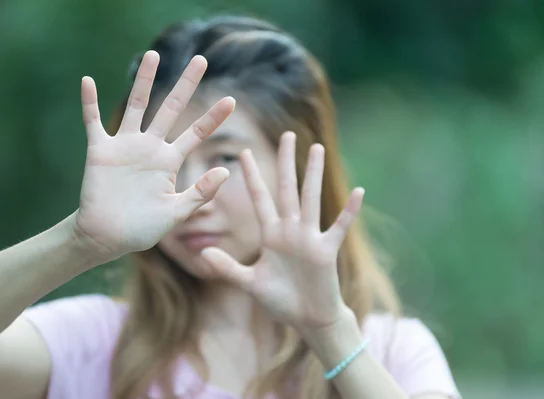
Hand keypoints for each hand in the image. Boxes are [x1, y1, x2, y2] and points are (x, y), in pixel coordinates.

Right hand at [73, 51, 234, 262]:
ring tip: (153, 54)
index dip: (213, 117)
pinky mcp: (100, 151)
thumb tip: (225, 171)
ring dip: (143, 81)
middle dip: (186, 85)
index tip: (232, 100)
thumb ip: (200, 193)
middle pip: (170, 108)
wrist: (106, 238)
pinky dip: (89, 102)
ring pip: (137, 106)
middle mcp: (149, 148)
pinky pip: (93, 122)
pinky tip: (88, 81)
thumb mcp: (176, 214)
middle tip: (201, 60)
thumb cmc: (141, 229)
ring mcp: (124, 146)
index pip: (197, 133)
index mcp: (169, 161)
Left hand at [201, 132, 363, 329]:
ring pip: (310, 199)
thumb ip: (228, 268)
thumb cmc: (280, 300)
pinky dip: (348, 212)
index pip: (260, 199)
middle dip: (286, 163)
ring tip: (317, 148)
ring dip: (313, 175)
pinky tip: (359, 191)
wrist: (307, 319)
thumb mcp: (250, 283)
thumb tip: (204, 253)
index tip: (243, 153)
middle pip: (287, 189)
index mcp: (271, 235)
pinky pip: (338, 227)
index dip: (251, 177)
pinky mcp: (326, 251)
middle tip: (286, 135)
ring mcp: (309, 238)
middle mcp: (290, 230)